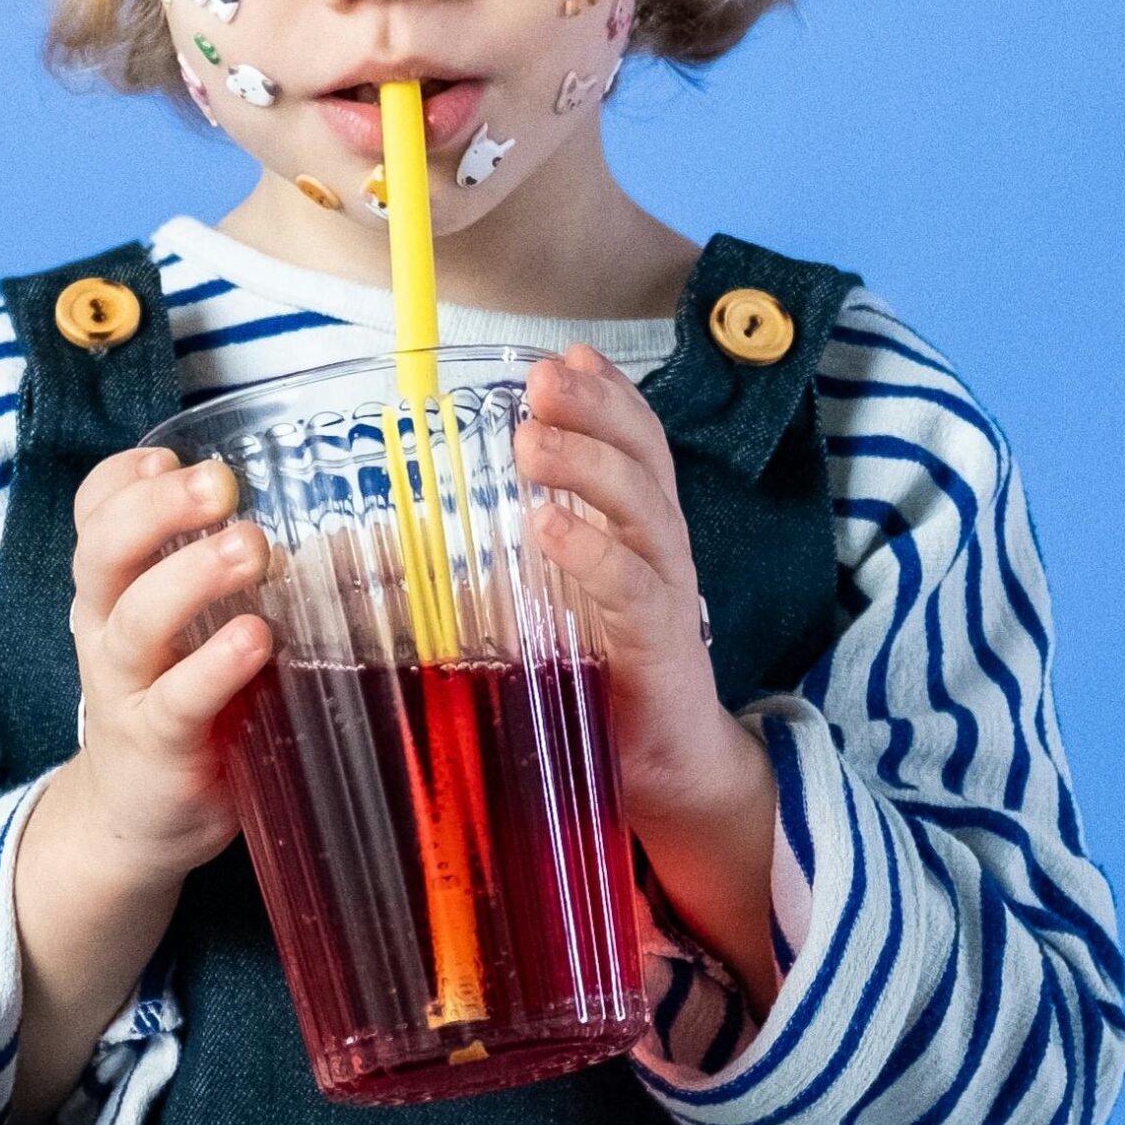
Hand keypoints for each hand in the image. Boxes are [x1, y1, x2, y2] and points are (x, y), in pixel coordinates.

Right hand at [56, 444, 274, 889]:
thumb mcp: (198, 632)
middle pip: (103, 551)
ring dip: (191, 578)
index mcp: (115, 588)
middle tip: (220, 485)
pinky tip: (253, 639)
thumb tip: (355, 535)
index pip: (94, 514)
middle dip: (157, 508)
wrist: (136, 818)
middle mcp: (106, 629)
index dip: (124, 479)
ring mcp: (126, 690)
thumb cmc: (181, 701)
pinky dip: (213, 667)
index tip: (173, 458)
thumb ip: (255, 582)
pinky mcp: (157, 745)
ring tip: (250, 549)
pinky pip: (177, 700)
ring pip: (135, 621)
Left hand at [514, 345, 741, 829]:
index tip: (566, 354)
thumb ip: (529, 547)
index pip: (637, 443)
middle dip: (597, 409)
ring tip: (533, 442)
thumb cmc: (606, 677)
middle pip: (644, 459)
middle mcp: (662, 551)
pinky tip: (549, 527)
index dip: (608, 394)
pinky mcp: (659, 649)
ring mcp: (666, 597)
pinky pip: (631, 591)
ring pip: (644, 511)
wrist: (673, 771)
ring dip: (589, 467)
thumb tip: (451, 504)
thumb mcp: (561, 597)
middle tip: (543, 379)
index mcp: (640, 530)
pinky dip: (592, 554)